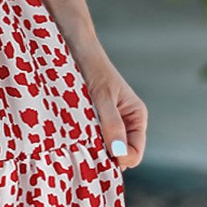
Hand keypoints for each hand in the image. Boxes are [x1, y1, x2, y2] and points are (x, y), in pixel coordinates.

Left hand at [71, 40, 147, 169]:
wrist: (75, 46)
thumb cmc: (91, 67)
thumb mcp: (102, 96)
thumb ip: (112, 124)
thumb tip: (120, 155)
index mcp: (136, 117)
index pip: (134, 153)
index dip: (120, 160)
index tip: (100, 155)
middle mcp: (125, 122)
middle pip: (119, 154)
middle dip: (104, 155)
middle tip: (84, 148)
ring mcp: (108, 121)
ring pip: (103, 147)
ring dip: (91, 147)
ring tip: (76, 138)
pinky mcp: (91, 118)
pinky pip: (90, 137)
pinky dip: (82, 139)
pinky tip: (70, 134)